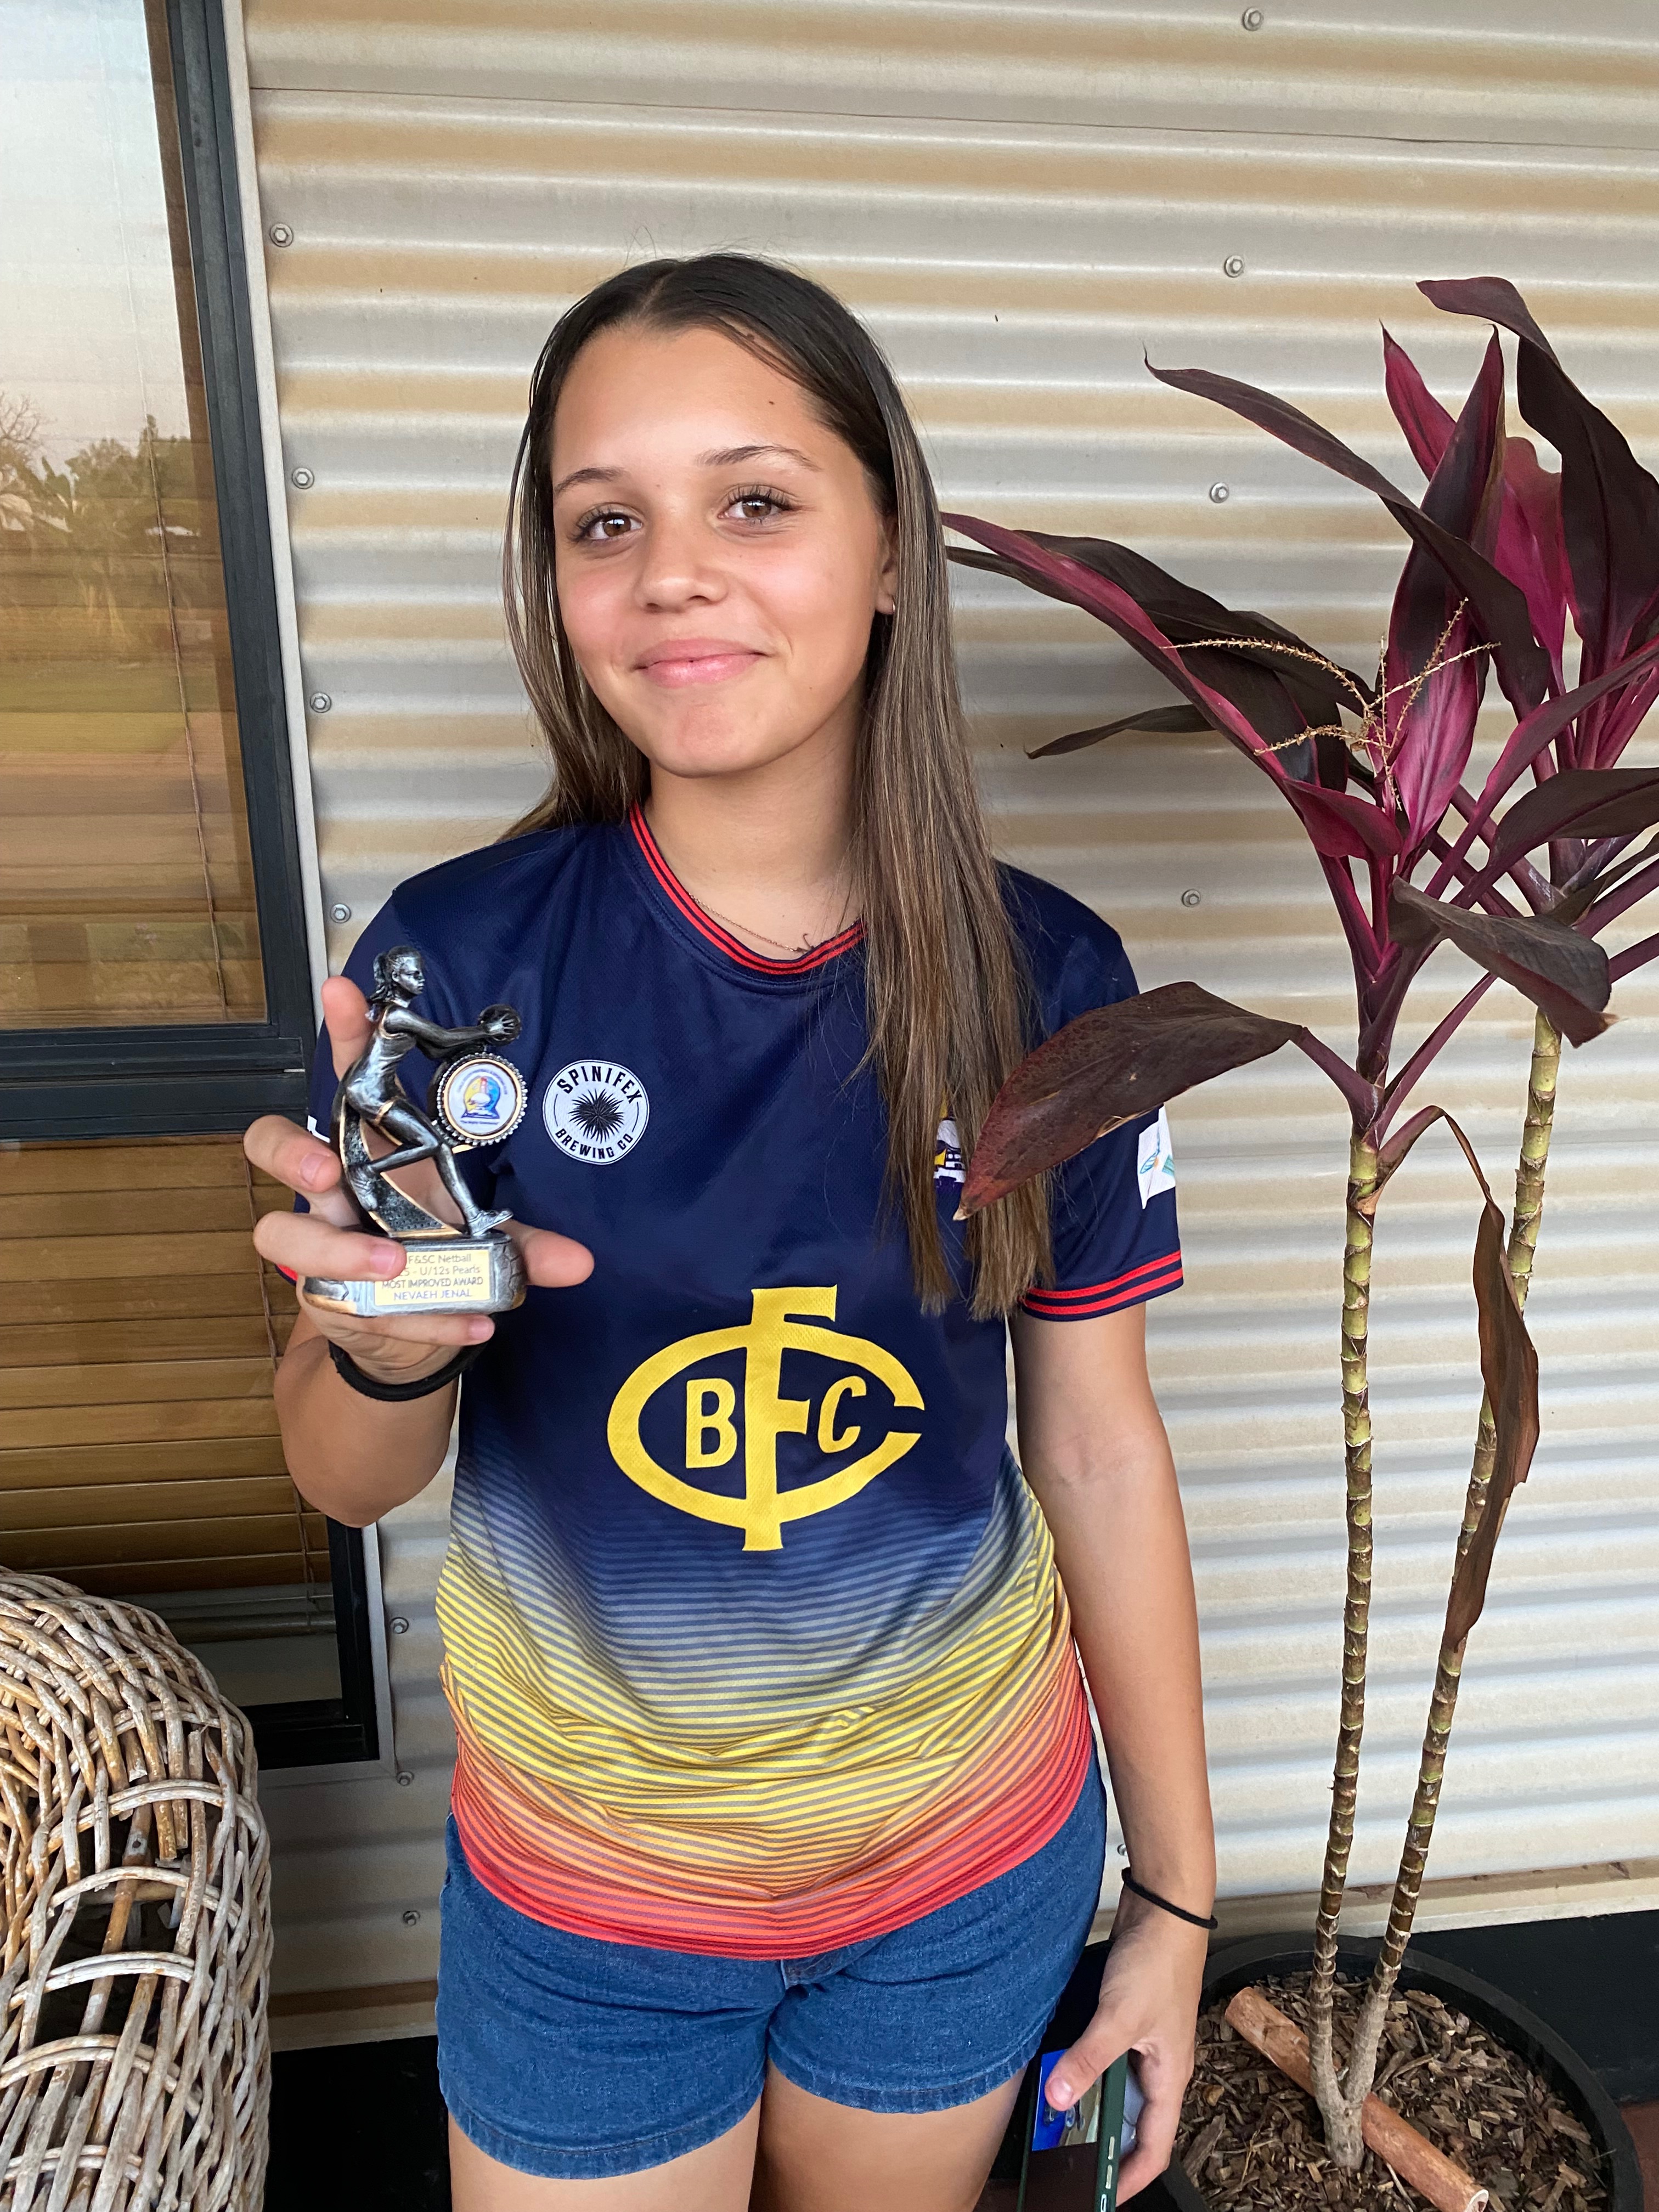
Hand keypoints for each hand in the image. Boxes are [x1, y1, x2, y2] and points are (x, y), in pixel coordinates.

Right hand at [245, 976, 591, 1384]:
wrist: (406, 1330)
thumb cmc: (431, 1249)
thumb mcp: (483, 1237)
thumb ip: (527, 1245)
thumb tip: (582, 1262)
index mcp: (369, 1148)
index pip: (349, 1077)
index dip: (345, 1033)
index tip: (344, 990)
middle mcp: (331, 1188)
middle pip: (273, 1144)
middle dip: (293, 1154)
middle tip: (329, 1173)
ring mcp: (317, 1241)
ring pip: (284, 1234)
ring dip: (339, 1251)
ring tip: (397, 1267)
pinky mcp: (322, 1296)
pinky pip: (345, 1302)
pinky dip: (412, 1319)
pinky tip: (466, 1324)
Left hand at [1042, 1898, 1207, 2200]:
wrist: (1164, 1907)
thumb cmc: (1158, 1961)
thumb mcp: (1118, 2017)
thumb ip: (1087, 2059)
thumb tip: (1058, 2097)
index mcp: (1171, 2076)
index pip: (1156, 2147)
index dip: (1130, 2176)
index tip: (1101, 2193)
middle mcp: (1161, 2065)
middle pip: (1135, 2122)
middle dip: (1104, 2142)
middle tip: (1067, 2156)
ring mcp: (1145, 2041)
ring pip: (1118, 2088)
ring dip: (1091, 2102)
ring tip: (1057, 2116)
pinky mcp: (1128, 2018)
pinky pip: (1107, 2058)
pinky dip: (1086, 2068)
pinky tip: (1061, 2066)